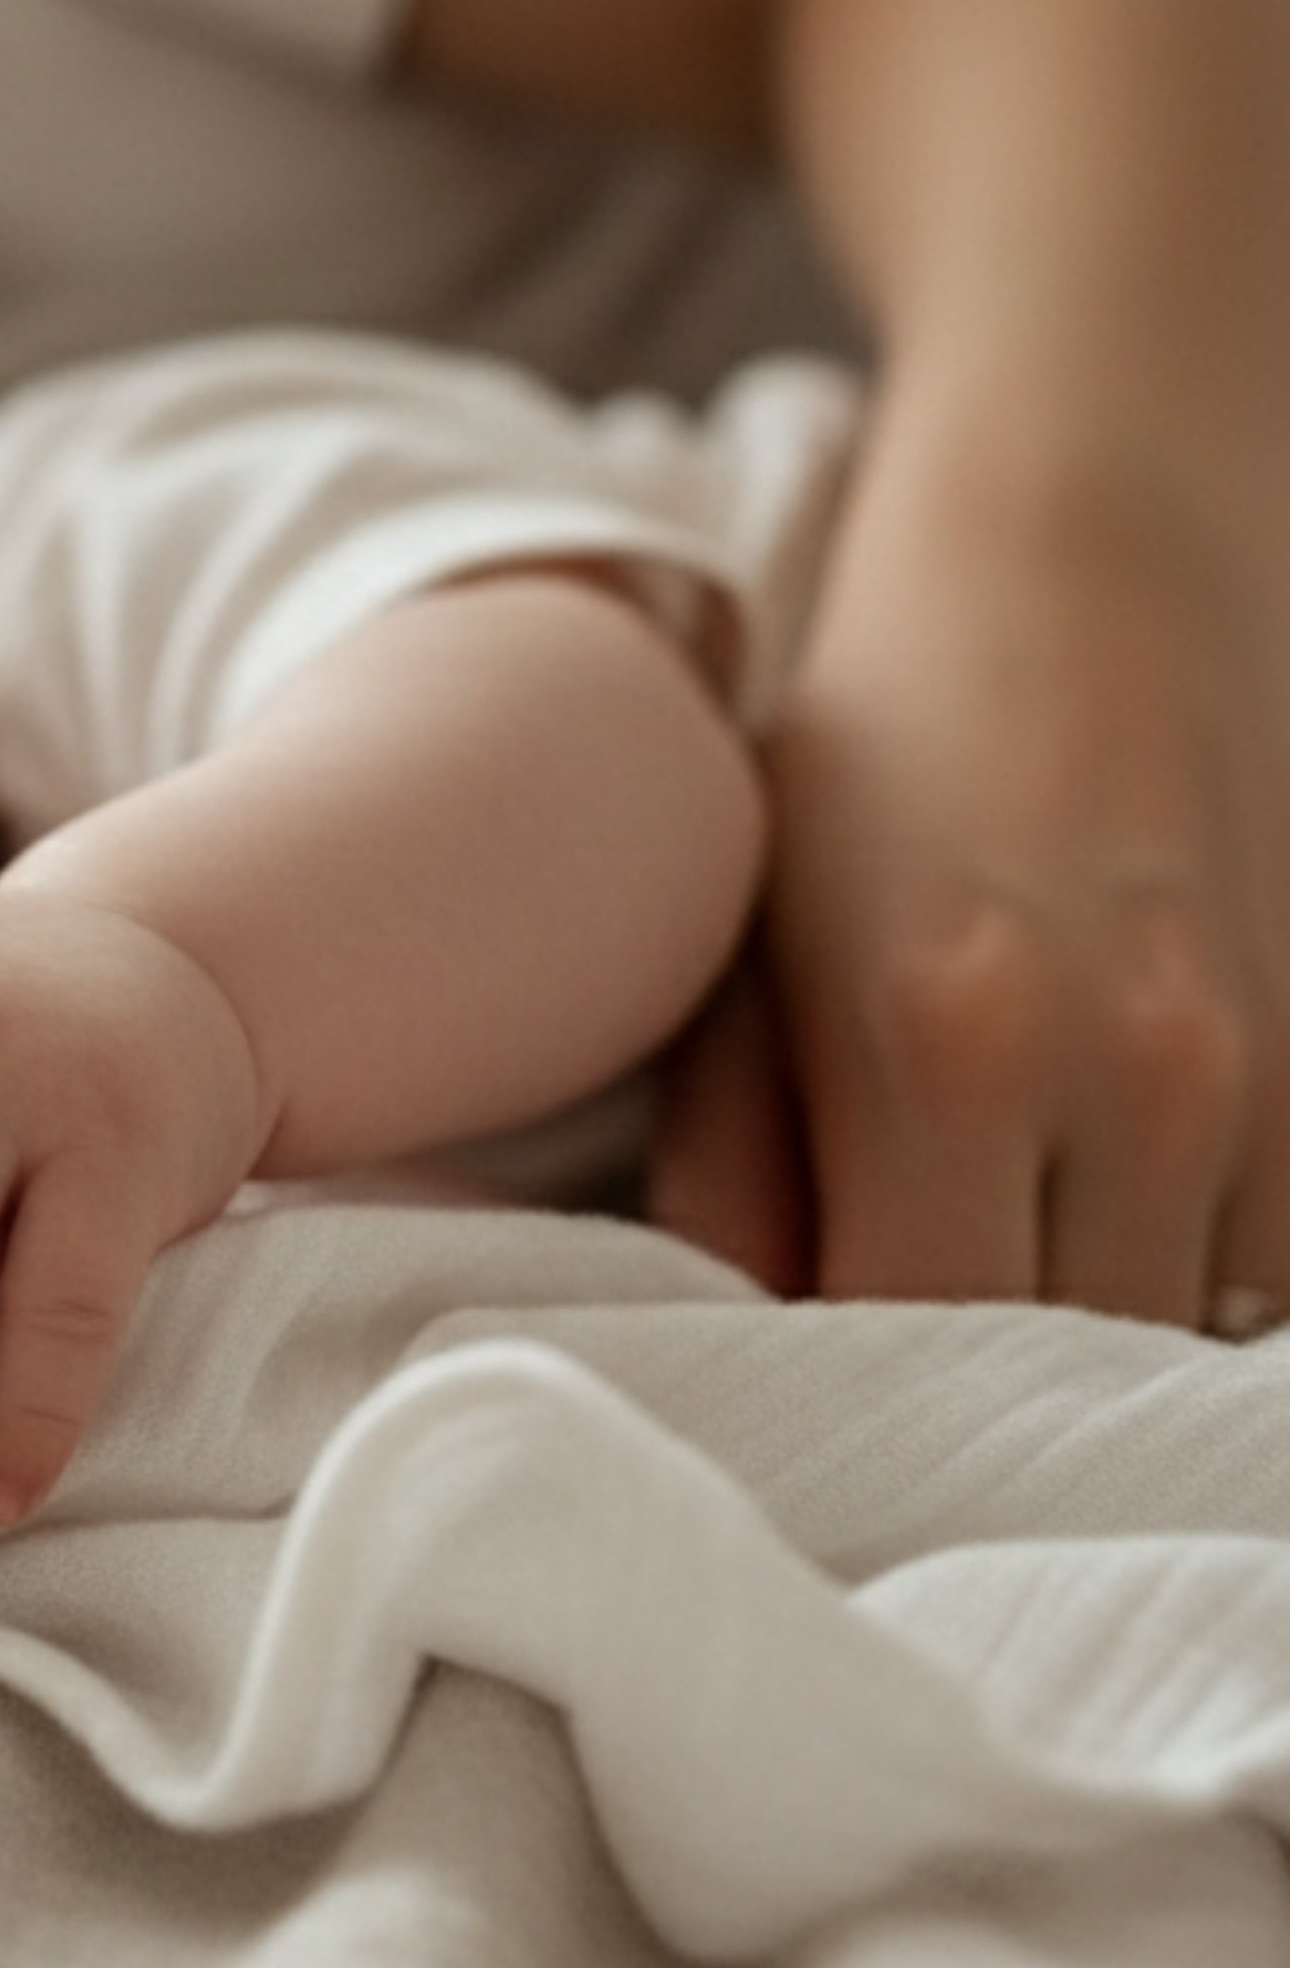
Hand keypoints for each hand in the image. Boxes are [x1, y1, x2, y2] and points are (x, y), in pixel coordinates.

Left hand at [649, 418, 1289, 1327]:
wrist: (1090, 556)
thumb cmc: (871, 753)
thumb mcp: (743, 943)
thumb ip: (733, 1168)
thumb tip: (733, 1345)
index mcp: (949, 1052)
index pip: (909, 1341)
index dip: (841, 1407)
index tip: (784, 1410)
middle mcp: (1142, 1080)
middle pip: (1068, 1370)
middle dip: (966, 1407)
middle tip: (878, 1392)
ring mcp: (1270, 1073)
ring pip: (1194, 1336)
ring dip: (1089, 1357)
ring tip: (986, 1305)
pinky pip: (1281, 1265)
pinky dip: (1193, 1290)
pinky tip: (1098, 1245)